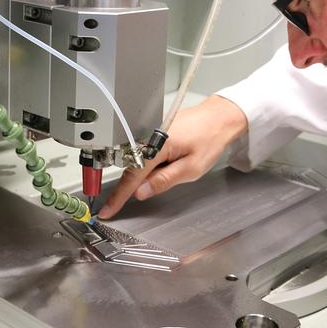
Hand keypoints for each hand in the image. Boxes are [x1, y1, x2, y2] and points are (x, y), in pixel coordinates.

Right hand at [98, 95, 247, 219]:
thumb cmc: (210, 138)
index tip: (108, 210)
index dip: (118, 197)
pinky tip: (172, 159)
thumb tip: (141, 192)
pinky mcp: (152, 130)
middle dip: (140, 183)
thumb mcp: (191, 168)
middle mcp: (148, 135)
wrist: (219, 117)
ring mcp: (149, 131)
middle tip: (166, 179)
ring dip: (149, 171)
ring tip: (176, 164)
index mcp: (156, 145)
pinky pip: (145, 151)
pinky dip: (152, 162)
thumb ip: (163, 180)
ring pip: (139, 160)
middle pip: (132, 168)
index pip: (131, 177)